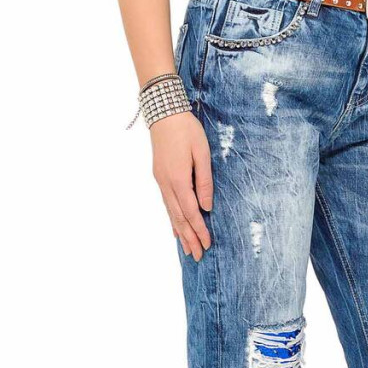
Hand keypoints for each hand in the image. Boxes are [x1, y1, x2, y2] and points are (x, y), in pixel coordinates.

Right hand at [151, 112, 212, 261]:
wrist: (163, 112)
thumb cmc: (186, 130)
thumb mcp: (201, 153)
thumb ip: (204, 181)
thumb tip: (206, 206)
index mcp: (179, 179)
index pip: (191, 212)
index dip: (199, 230)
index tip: (207, 244)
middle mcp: (167, 184)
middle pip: (179, 218)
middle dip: (189, 238)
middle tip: (198, 256)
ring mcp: (161, 181)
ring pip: (171, 213)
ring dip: (180, 232)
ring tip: (188, 248)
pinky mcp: (160, 177)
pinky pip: (167, 204)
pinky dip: (172, 219)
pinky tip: (175, 228)